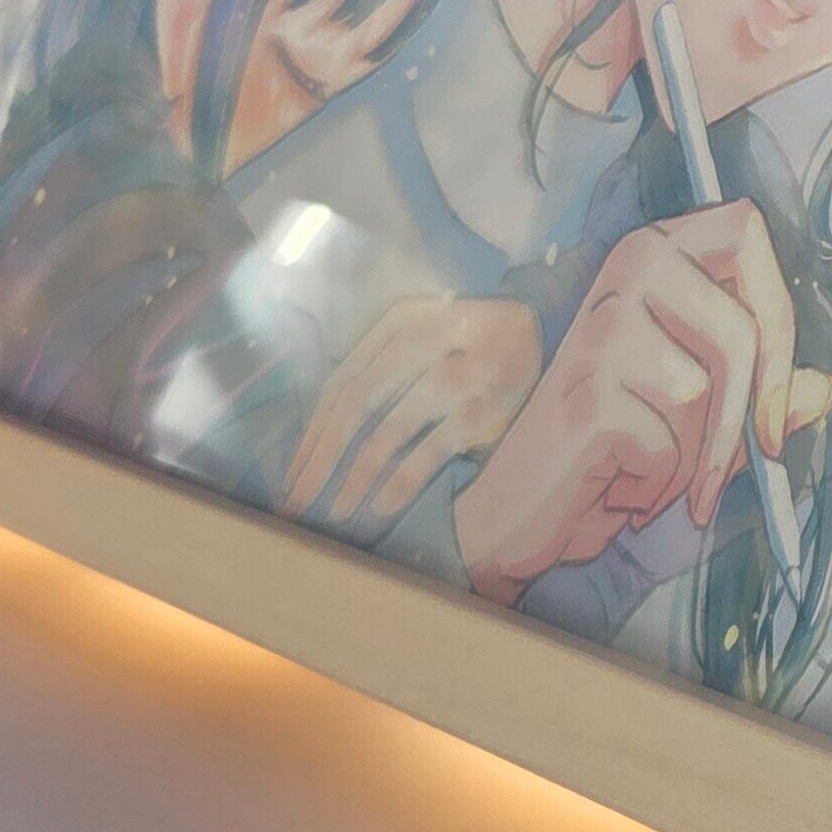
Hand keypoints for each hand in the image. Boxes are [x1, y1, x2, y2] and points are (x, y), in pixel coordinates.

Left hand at [284, 297, 544, 528]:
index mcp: (400, 321)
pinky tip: (380, 506)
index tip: (292, 474)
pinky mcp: (484, 408)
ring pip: (389, 429)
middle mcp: (424, 339)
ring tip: (336, 510)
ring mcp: (457, 375)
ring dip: (356, 475)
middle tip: (297, 501)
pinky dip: (402, 480)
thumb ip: (378, 364)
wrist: (540, 326)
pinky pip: (431, 450)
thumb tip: (323, 433)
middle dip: (321, 457)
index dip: (313, 430)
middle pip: (356, 402)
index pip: (342, 381)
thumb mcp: (421, 331)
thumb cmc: (468, 338)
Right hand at [448, 200, 831, 600]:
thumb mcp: (702, 416)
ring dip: (696, 455)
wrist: (521, 509)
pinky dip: (659, 482)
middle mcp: (626, 270)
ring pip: (706, 392)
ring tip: (653, 465)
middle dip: (754, 408)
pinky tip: (620, 481)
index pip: (746, 228)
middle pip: (741, 326)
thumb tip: (822, 391)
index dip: (778, 305)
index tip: (783, 381)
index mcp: (655, 253)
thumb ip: (760, 398)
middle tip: (758, 458)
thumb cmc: (616, 450)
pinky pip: (668, 442)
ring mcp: (602, 328)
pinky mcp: (587, 393)